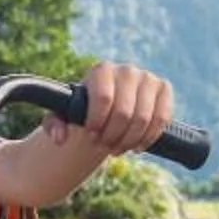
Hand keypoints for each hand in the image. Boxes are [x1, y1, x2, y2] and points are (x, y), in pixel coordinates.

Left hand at [51, 61, 172, 157]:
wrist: (108, 107)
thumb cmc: (84, 110)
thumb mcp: (63, 116)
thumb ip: (54, 124)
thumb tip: (60, 138)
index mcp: (101, 70)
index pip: (103, 98)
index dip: (97, 122)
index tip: (91, 134)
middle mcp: (127, 70)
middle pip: (124, 112)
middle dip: (112, 135)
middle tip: (104, 144)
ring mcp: (148, 78)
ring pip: (144, 118)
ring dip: (129, 140)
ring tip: (117, 147)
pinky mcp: (164, 89)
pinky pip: (162, 118)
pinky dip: (148, 137)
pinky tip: (136, 145)